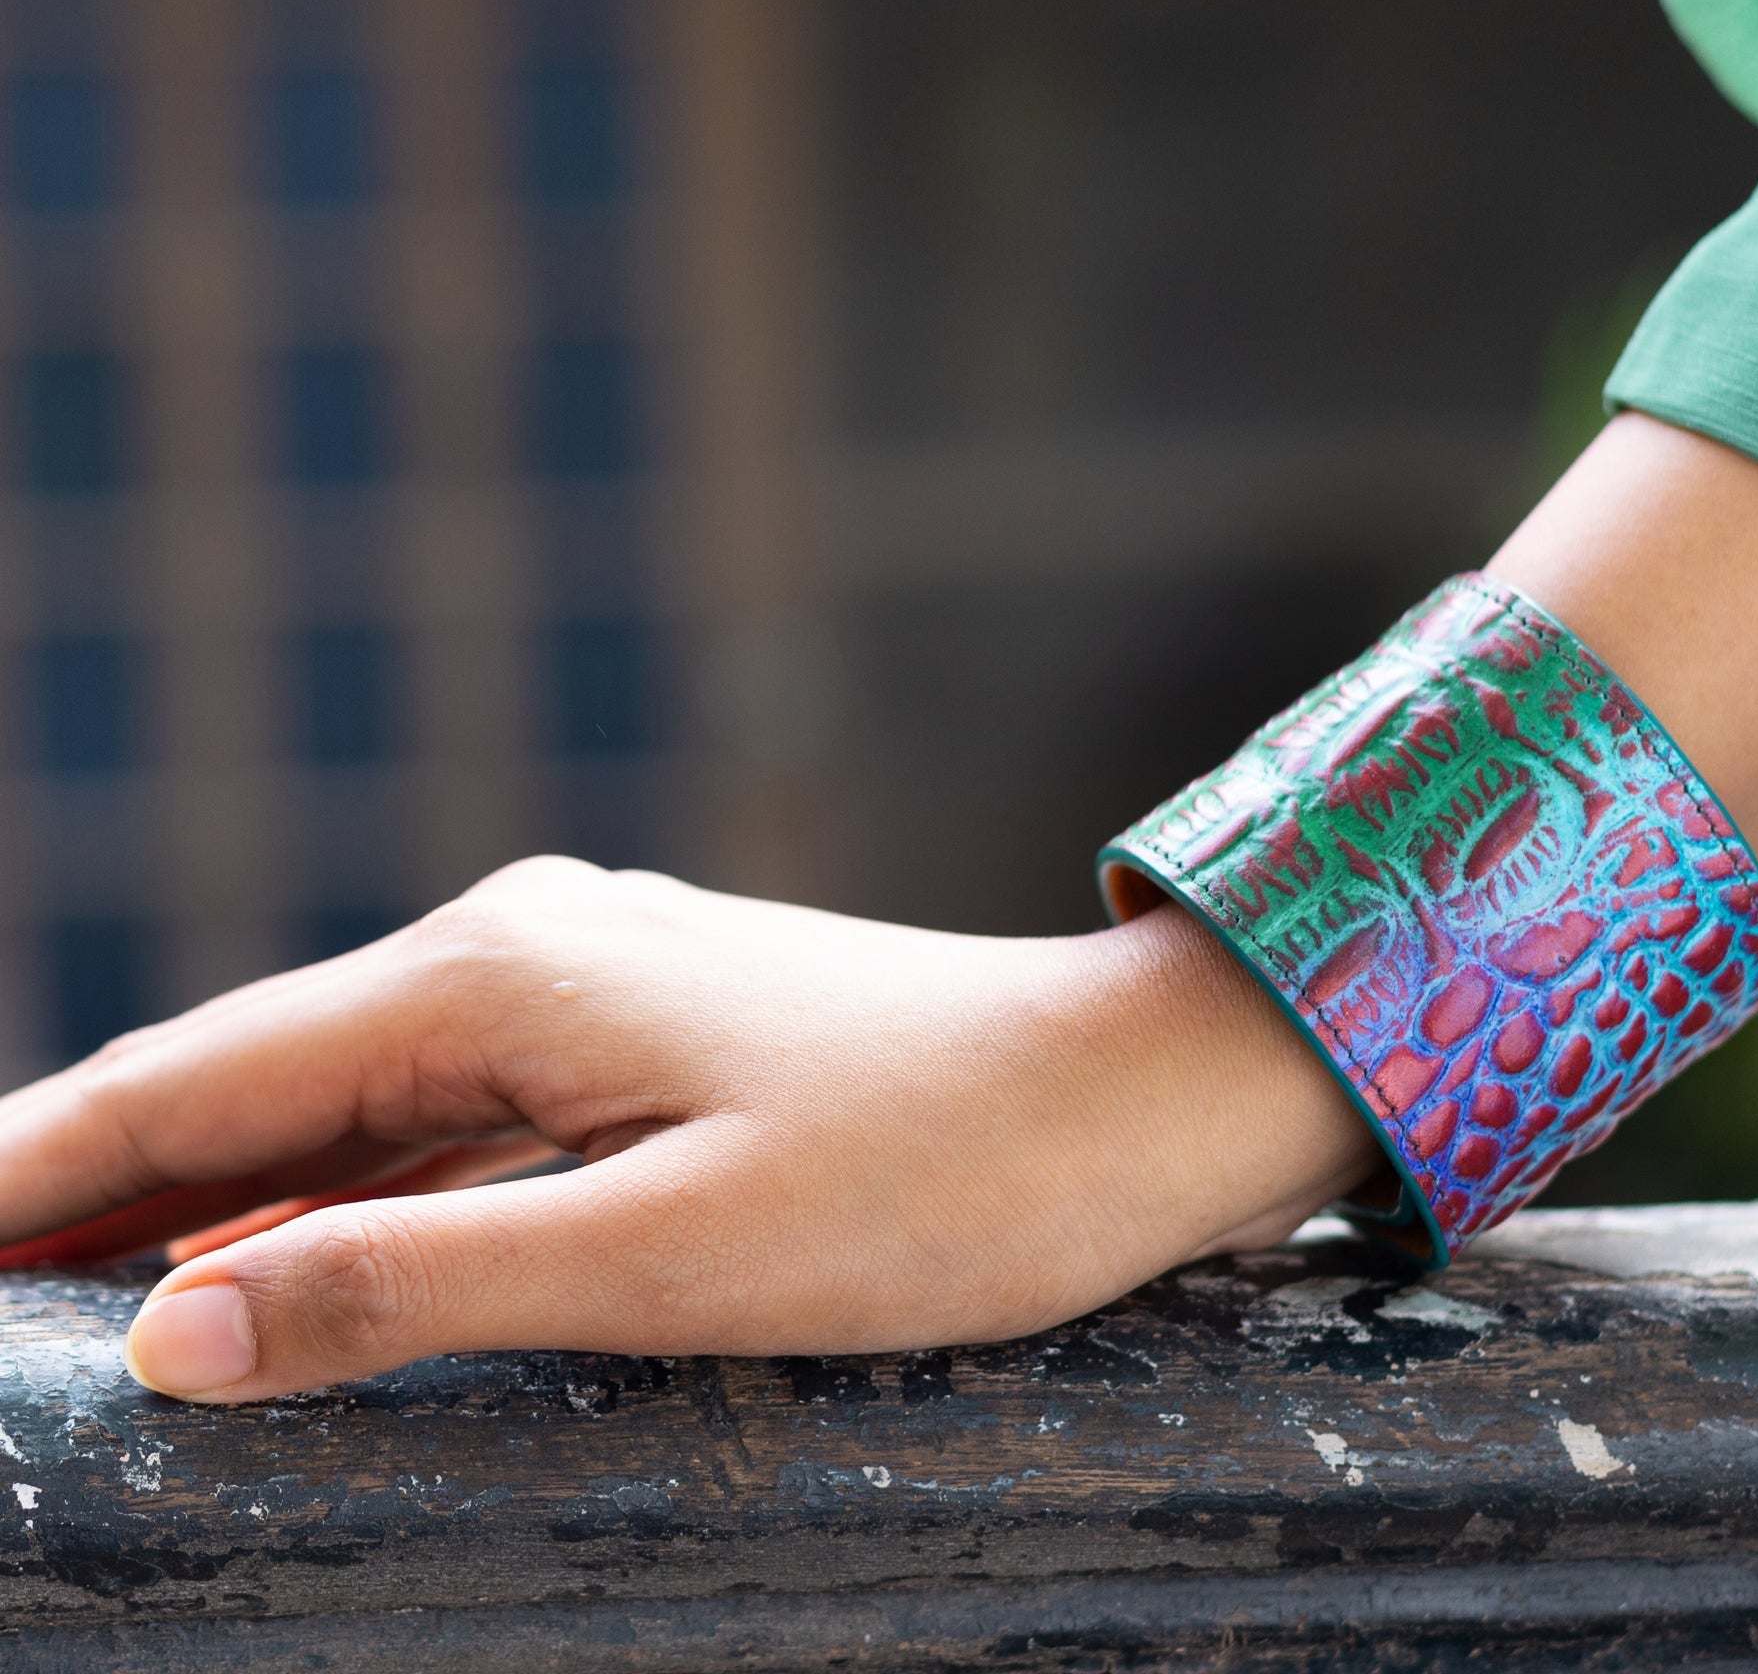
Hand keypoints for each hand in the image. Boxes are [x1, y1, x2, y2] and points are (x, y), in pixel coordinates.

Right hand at [0, 858, 1375, 1401]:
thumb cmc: (931, 1176)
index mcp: (496, 981)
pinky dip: (345, 1195)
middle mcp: (520, 954)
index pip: (193, 1082)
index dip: (28, 1167)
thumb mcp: (668, 1259)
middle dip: (89, 1181)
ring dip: (207, 1196)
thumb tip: (171, 1330)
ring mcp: (585, 989)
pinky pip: (446, 1122)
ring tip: (74, 1295)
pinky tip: (292, 1262)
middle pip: (249, 1081)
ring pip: (344, 1105)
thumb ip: (414, 1284)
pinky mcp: (644, 1039)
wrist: (1120, 1097)